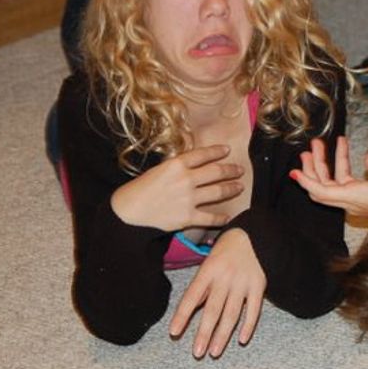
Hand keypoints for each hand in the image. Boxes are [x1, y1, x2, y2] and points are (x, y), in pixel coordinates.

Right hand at [110, 145, 243, 230]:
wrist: (128, 213)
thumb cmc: (139, 189)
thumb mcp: (158, 170)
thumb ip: (177, 167)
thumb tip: (194, 164)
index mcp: (176, 165)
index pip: (202, 155)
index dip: (217, 151)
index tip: (227, 150)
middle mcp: (185, 180)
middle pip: (216, 172)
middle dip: (231, 170)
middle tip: (239, 170)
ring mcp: (188, 199)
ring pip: (218, 192)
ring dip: (231, 188)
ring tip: (239, 186)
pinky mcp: (188, 217)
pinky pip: (210, 218)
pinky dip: (221, 218)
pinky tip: (228, 217)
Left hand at [169, 228, 265, 358]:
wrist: (254, 234)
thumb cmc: (226, 251)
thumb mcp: (208, 263)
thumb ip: (201, 287)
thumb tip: (188, 312)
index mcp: (208, 271)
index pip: (192, 296)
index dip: (182, 315)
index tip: (174, 332)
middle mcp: (224, 278)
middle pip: (213, 310)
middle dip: (204, 333)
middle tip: (197, 353)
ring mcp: (242, 283)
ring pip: (231, 313)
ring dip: (223, 335)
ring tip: (215, 352)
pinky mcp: (258, 285)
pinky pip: (253, 309)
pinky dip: (248, 325)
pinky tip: (242, 339)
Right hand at [290, 136, 367, 221]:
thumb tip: (367, 157)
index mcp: (363, 198)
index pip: (343, 181)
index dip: (337, 163)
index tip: (339, 143)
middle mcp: (352, 202)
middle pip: (326, 185)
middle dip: (318, 165)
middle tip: (313, 146)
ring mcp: (348, 201)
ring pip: (319, 186)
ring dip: (312, 167)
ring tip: (311, 146)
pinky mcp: (346, 196)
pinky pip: (319, 190)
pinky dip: (307, 181)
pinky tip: (298, 171)